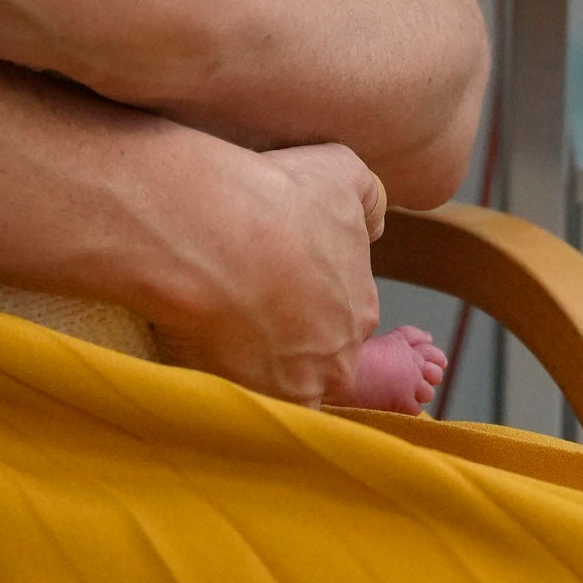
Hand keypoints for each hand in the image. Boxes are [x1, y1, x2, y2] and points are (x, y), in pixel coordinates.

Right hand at [144, 142, 386, 406]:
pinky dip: (231, 396)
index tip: (271, 281)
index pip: (337, 317)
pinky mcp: (249, 403)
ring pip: (281, 388)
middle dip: (285, 339)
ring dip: (257, 369)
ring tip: (219, 335)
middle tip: (243, 307)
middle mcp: (337, 359)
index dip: (302, 299)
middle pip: (313, 359)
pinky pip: (245, 411)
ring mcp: (294, 387)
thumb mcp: (341, 171)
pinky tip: (206, 364)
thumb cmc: (275, 196)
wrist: (211, 232)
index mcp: (359, 310)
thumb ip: (369, 198)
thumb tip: (375, 224)